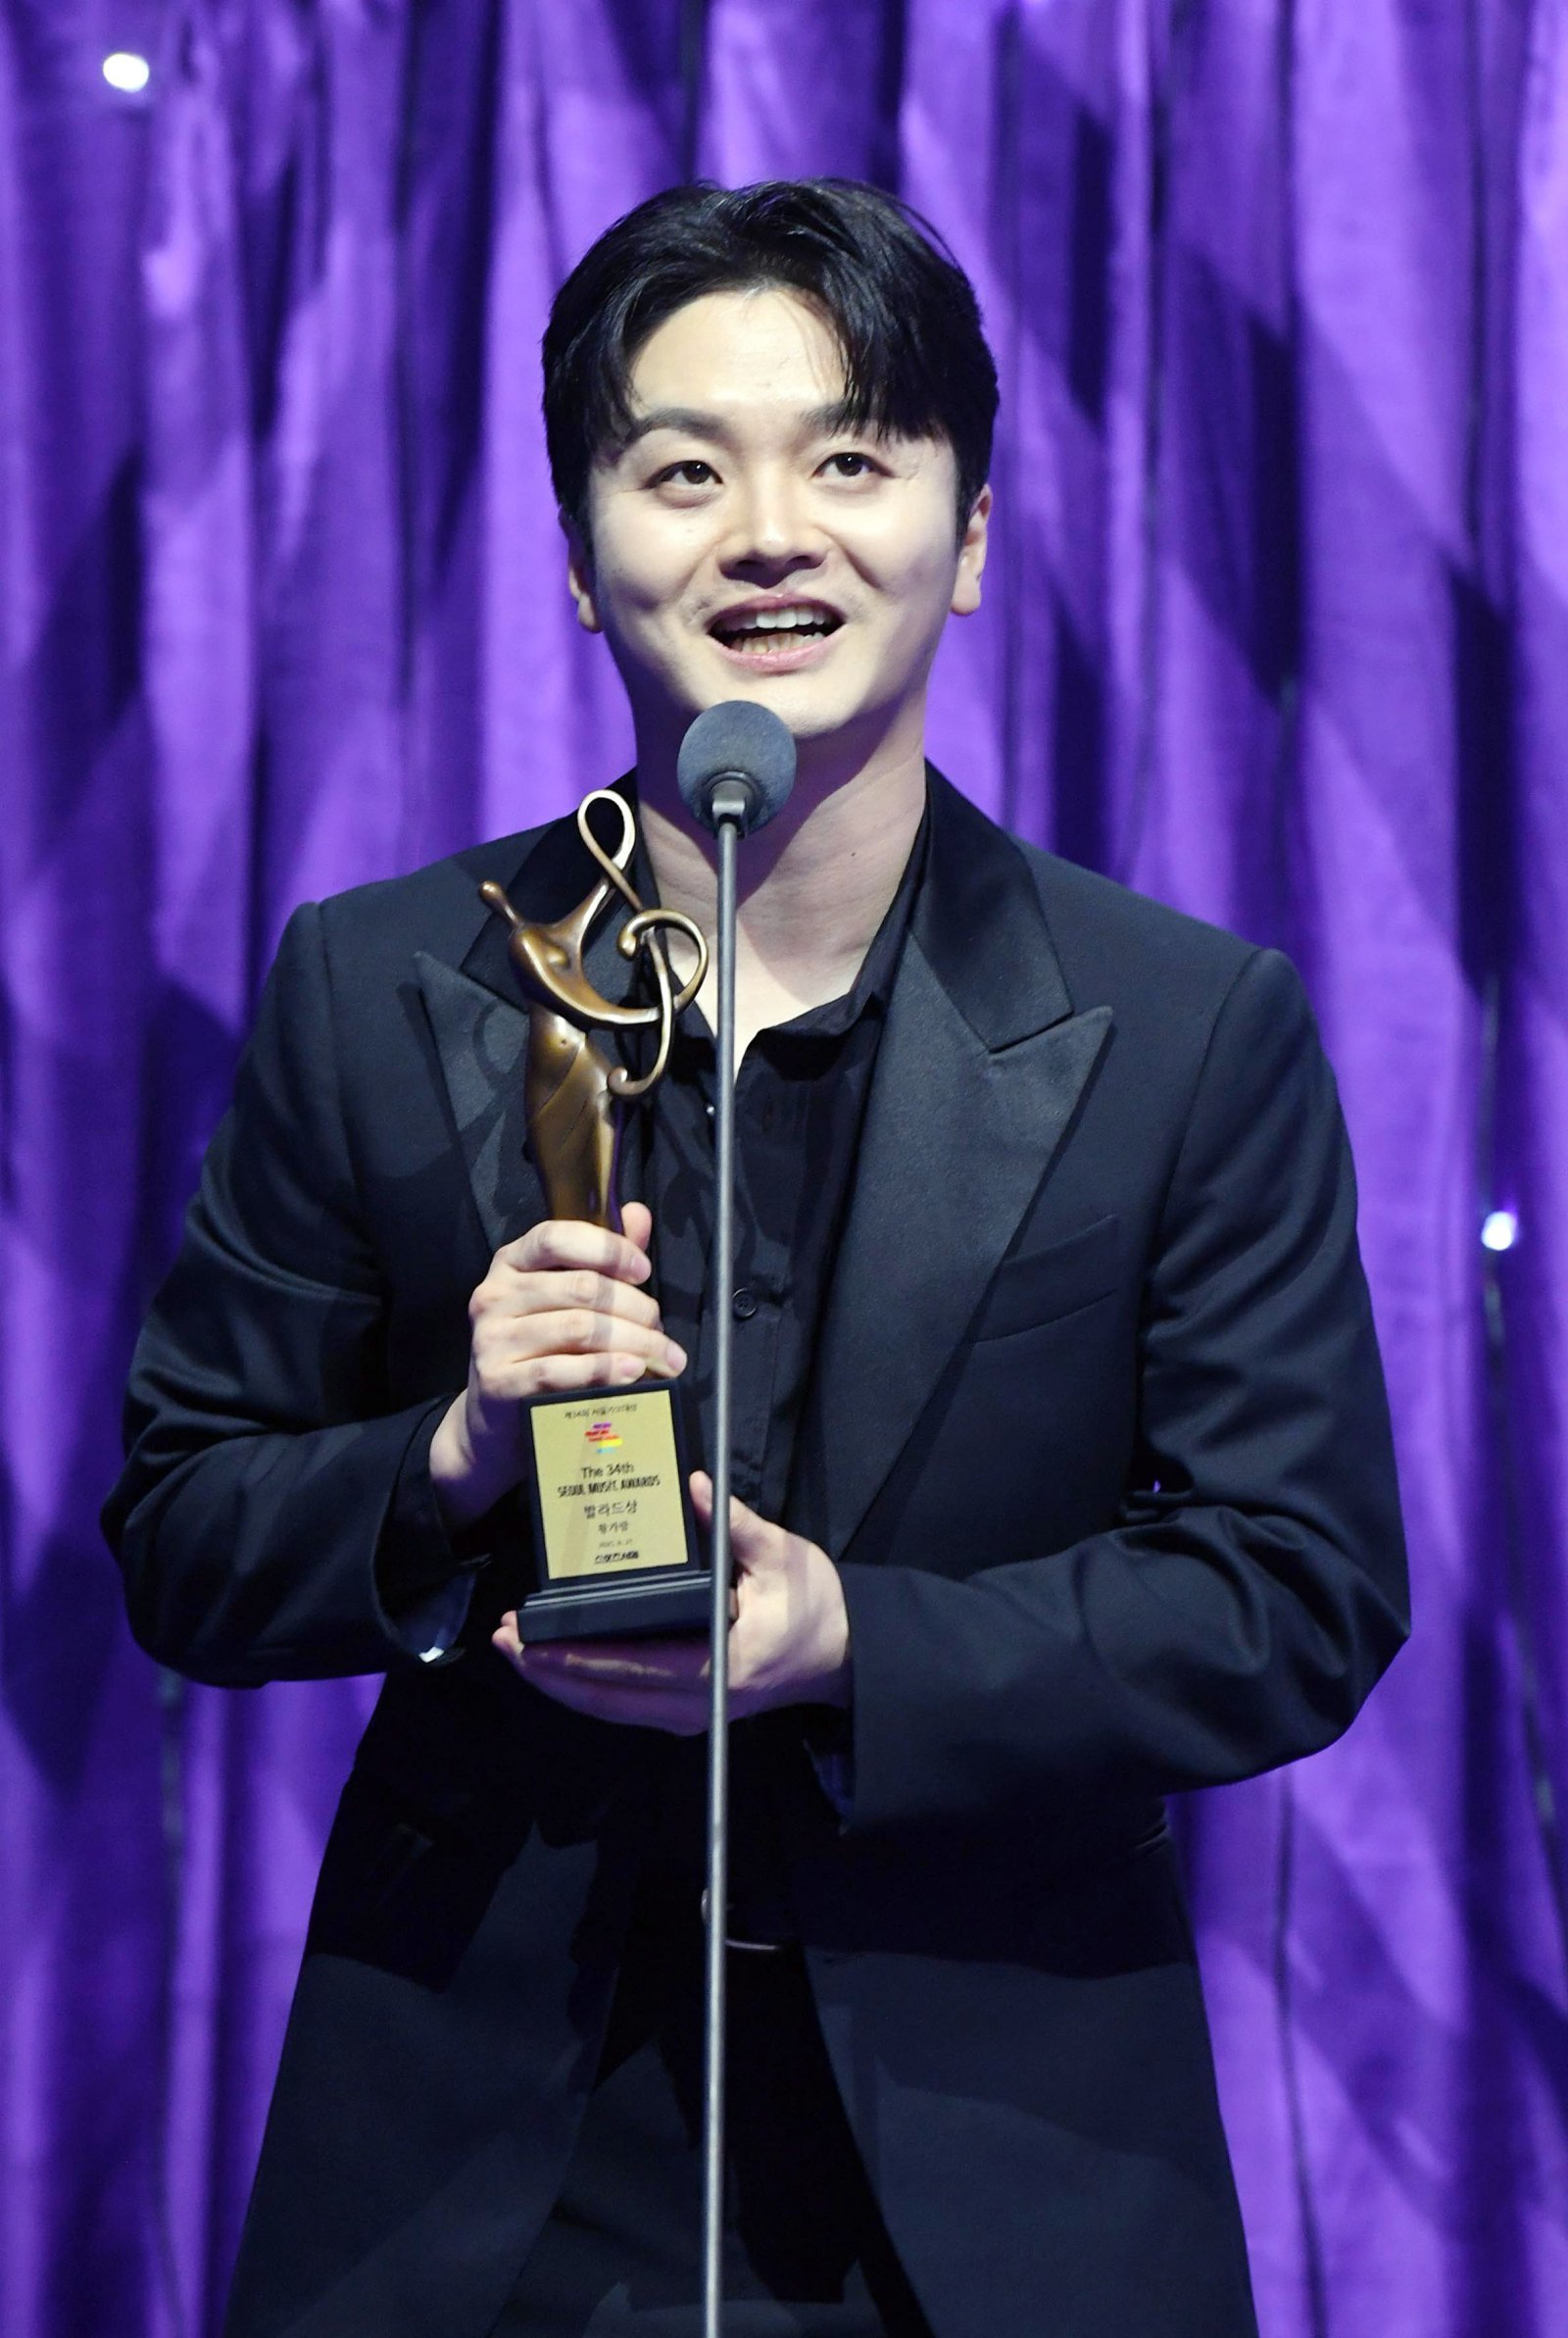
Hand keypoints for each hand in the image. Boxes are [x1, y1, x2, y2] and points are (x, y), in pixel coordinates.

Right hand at [429, 1203, 685, 1528]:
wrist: (495, 1417)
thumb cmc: (538, 1349)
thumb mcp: (564, 1297)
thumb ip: (600, 1256)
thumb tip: (637, 1214)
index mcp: (511, 1263)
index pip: (556, 1238)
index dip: (607, 1249)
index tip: (643, 1270)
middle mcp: (495, 1295)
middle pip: (582, 1288)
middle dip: (636, 1308)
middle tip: (661, 1331)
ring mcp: (492, 1338)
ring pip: (580, 1329)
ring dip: (633, 1342)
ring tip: (661, 1357)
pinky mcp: (497, 1381)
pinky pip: (561, 1370)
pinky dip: (604, 1371)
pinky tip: (631, 1372)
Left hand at [491, 1473, 851, 1732]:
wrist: (842, 1655)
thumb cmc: (816, 1606)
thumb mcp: (783, 1558)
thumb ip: (737, 1526)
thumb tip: (696, 1486)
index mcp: (718, 1667)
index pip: (632, 1666)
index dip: (575, 1655)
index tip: (531, 1637)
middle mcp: (697, 1704)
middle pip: (606, 1697)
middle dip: (548, 1670)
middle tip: (502, 1637)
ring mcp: (689, 1713)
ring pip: (608, 1707)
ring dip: (558, 1681)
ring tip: (514, 1648)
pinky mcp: (685, 1710)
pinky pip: (622, 1703)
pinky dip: (585, 1685)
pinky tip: (555, 1661)